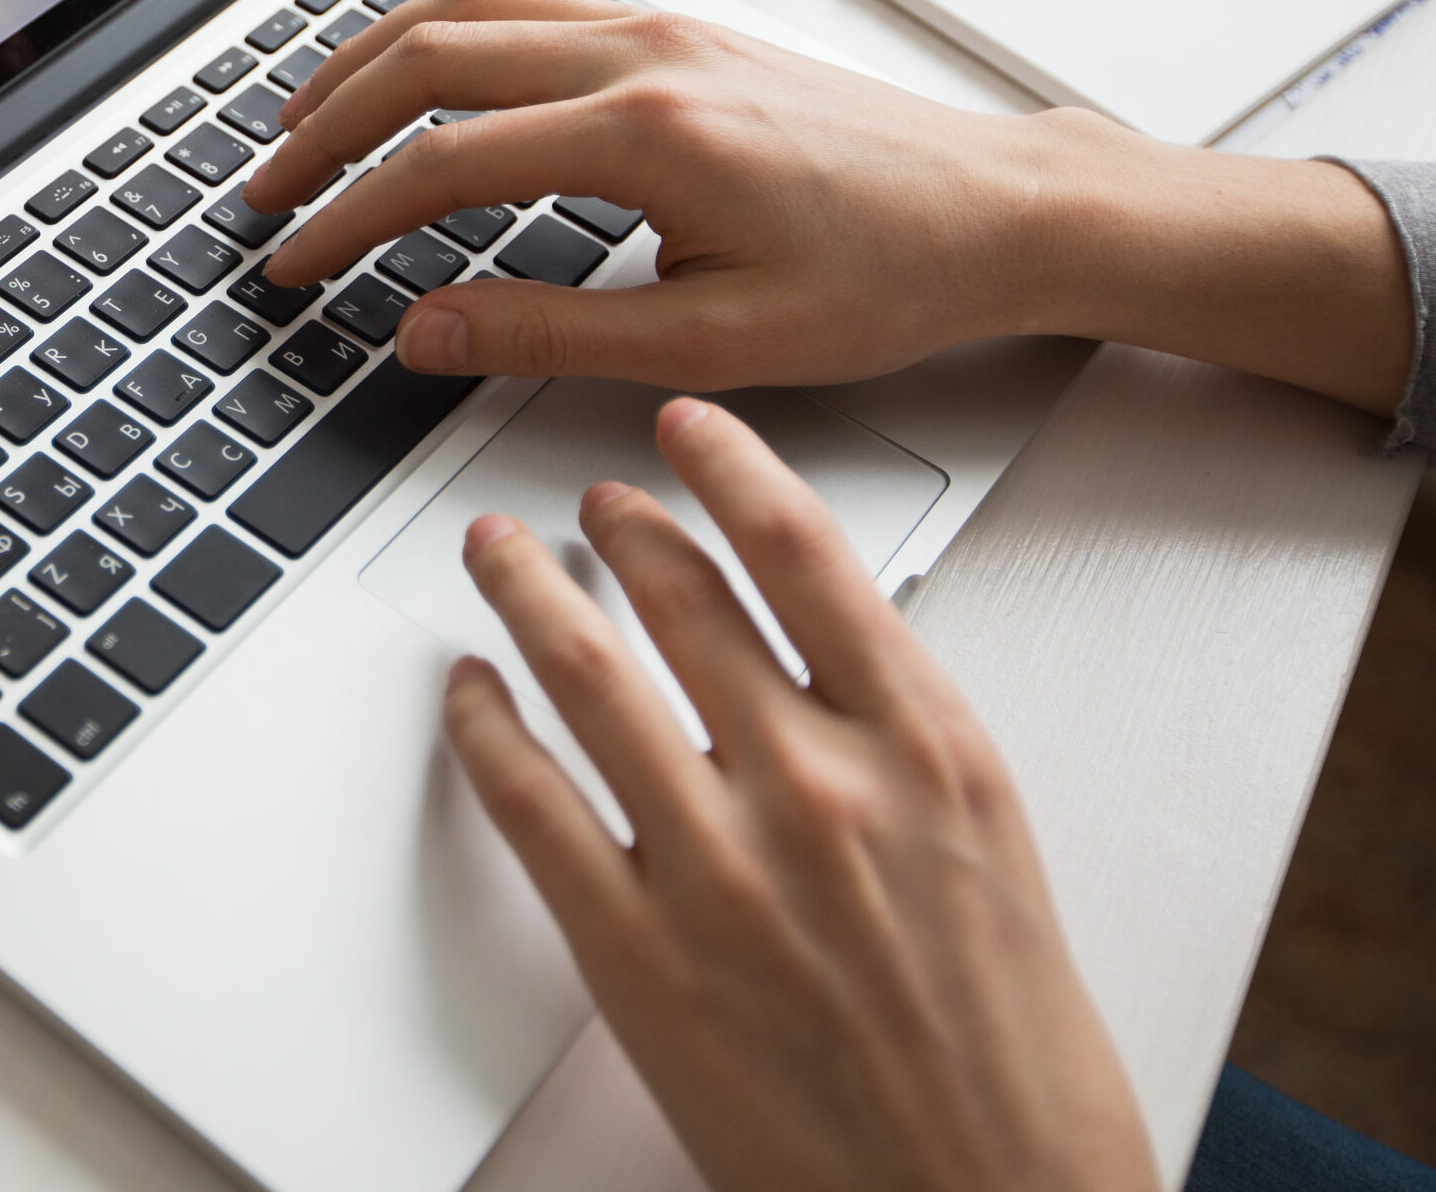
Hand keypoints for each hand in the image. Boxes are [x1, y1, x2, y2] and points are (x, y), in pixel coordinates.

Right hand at [239, 0, 1408, 411]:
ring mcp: (653, 27)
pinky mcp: (671, 29)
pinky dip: (436, 31)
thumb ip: (550, 333)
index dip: (345, 218)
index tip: (292, 264)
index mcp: (644, 132)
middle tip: (261, 194)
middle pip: (425, 57)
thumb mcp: (714, 343)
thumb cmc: (886, 277)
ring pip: (465, 7)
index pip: (439, 162)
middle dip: (322, 125)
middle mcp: (637, 55)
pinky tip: (411, 73)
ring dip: (366, 59)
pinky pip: (520, 1)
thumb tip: (423, 331)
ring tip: (301, 123)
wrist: (999, 210)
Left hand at [445, 397, 1161, 1191]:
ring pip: (585, 678)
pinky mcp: (636, 953)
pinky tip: (469, 696)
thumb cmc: (1012, 1052)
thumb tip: (808, 648)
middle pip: (681, 603)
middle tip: (585, 501)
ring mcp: (717, 868)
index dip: (732, 469)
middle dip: (617, 530)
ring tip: (498, 556)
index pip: (807, 556)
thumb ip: (897, 737)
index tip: (688, 428)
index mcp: (927, 752)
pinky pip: (529, 805)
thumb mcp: (989, 849)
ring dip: (526, 598)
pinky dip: (484, 732)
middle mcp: (818, 789)